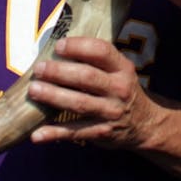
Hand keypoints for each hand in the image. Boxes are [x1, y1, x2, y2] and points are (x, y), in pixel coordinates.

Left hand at [25, 37, 160, 149]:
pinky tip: (37, 134)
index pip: (102, 51)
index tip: (59, 45)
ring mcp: (111, 112)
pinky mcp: (102, 132)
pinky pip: (75, 132)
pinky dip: (55, 133)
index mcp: (123, 68)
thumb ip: (98, 61)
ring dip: (54, 96)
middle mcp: (119, 89)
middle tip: (39, 68)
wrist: (146, 124)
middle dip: (59, 72)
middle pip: (87, 77)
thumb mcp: (121, 71)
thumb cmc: (123, 91)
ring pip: (79, 103)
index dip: (79, 47)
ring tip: (33, 91)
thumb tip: (59, 46)